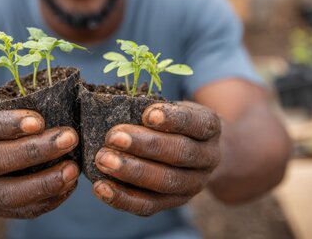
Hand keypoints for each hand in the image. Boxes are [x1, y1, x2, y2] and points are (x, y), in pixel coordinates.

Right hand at [0, 109, 78, 218]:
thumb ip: (18, 112)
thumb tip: (56, 106)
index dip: (10, 124)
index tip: (39, 121)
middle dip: (36, 150)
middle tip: (69, 138)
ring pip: (9, 193)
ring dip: (45, 182)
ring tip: (73, 169)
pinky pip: (23, 211)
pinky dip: (49, 199)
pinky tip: (68, 185)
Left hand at [92, 102, 220, 215]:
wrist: (197, 152)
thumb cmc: (176, 123)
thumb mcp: (174, 108)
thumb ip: (153, 108)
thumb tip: (115, 105)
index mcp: (210, 128)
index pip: (196, 124)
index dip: (173, 119)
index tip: (148, 114)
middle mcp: (208, 158)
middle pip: (179, 154)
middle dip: (144, 146)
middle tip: (113, 137)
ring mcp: (193, 184)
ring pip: (164, 182)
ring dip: (131, 172)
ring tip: (103, 160)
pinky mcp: (172, 202)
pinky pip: (148, 205)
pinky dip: (122, 198)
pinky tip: (100, 187)